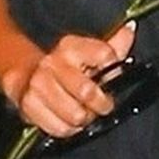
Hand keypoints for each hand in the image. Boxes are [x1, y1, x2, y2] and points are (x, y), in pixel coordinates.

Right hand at [2, 22, 135, 139]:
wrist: (29, 76)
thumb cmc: (70, 69)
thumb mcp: (92, 54)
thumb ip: (115, 46)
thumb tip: (130, 29)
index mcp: (71, 47)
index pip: (104, 55)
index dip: (114, 70)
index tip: (113, 78)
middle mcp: (53, 63)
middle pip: (87, 92)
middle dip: (100, 104)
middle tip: (101, 106)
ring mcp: (38, 84)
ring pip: (75, 114)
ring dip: (84, 119)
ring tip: (84, 114)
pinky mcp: (29, 104)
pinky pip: (60, 128)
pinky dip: (68, 129)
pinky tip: (69, 121)